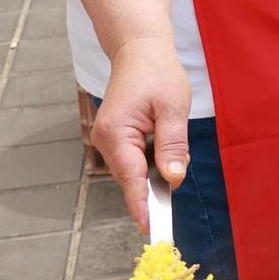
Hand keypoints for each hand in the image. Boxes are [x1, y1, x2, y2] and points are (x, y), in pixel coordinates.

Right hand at [94, 36, 191, 231]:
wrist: (139, 50)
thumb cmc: (157, 73)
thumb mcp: (173, 108)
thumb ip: (172, 145)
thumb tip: (173, 178)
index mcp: (116, 133)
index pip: (131, 178)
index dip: (142, 205)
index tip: (150, 228)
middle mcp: (105, 139)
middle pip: (130, 178)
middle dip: (150, 192)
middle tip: (169, 209)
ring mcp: (107, 139)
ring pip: (132, 170)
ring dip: (151, 176)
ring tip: (168, 165)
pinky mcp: (115, 136)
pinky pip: (132, 160)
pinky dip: (147, 165)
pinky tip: (162, 157)